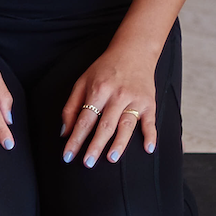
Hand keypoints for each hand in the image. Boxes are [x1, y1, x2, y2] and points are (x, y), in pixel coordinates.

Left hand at [61, 41, 158, 166]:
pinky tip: (148, 149)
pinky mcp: (149, 102)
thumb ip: (71, 106)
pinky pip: (150, 121)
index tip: (68, 156)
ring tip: (111, 159)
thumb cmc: (104, 69)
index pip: (84, 120)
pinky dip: (151, 135)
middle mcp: (116, 95)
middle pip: (104, 125)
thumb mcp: (82, 81)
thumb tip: (64, 132)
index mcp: (98, 90)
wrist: (133, 51)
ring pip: (126, 125)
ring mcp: (134, 99)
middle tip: (87, 163)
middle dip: (95, 146)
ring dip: (119, 143)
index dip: (75, 139)